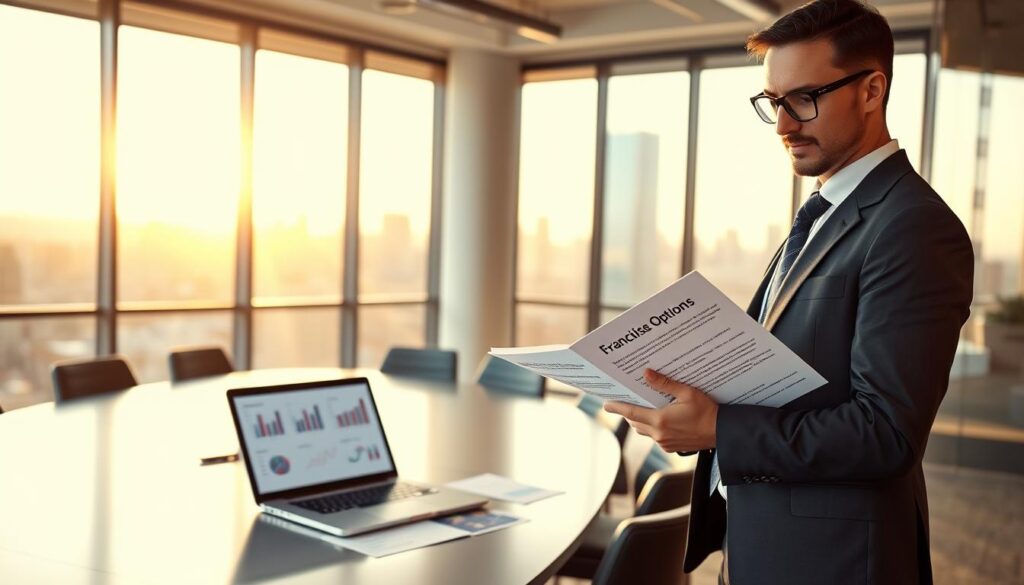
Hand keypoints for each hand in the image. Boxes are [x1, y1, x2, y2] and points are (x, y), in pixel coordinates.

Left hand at [603, 369, 717, 452]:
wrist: (722, 432)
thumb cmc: (707, 411)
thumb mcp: (687, 392)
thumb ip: (665, 383)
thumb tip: (646, 373)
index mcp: (660, 420)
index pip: (631, 413)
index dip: (617, 408)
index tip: (606, 404)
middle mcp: (659, 434)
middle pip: (635, 422)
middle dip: (629, 413)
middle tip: (625, 401)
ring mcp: (664, 443)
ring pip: (644, 431)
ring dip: (640, 421)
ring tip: (642, 408)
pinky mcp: (671, 447)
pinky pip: (655, 437)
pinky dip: (652, 428)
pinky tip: (660, 418)